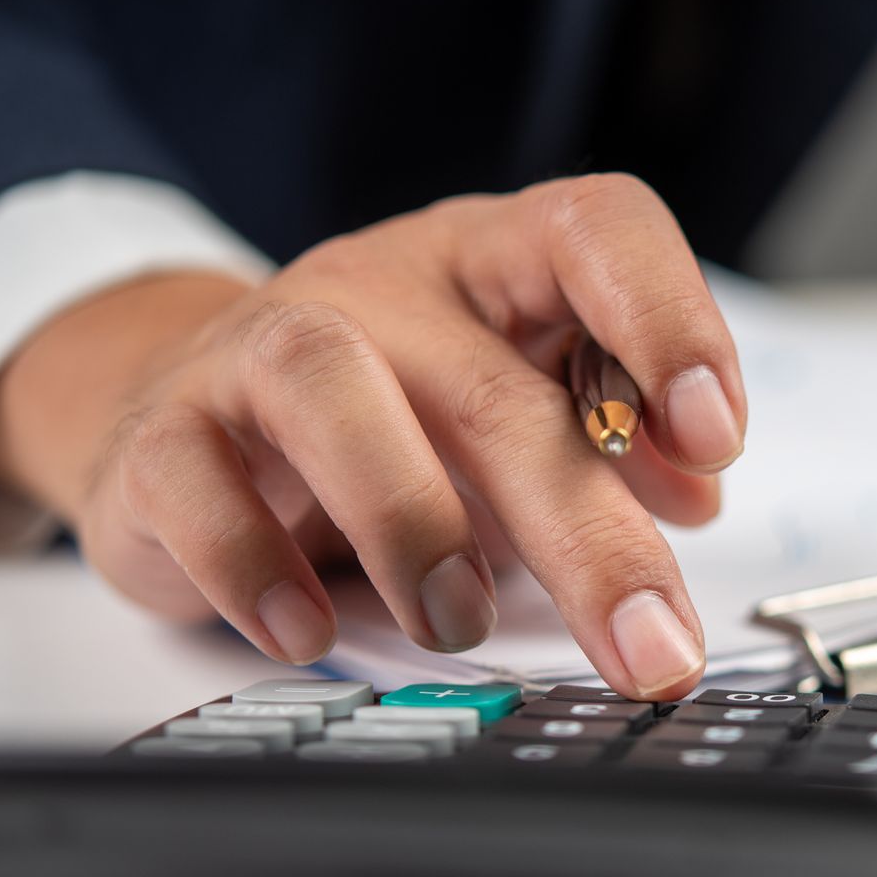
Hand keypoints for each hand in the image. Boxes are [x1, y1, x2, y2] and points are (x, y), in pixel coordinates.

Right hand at [0, 174, 746, 699]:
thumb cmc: (385, 415)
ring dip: (411, 522)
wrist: (180, 402)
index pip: (597, 232)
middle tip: (648, 644)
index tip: (715, 440)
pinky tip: (308, 630)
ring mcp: (257, 348)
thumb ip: (607, 446)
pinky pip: (197, 486)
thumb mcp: (512, 410)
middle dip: (587, 532)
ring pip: (327, 389)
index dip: (668, 321)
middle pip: (492, 386)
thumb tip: (695, 500)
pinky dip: (257, 569)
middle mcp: (381, 287)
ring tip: (459, 623)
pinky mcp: (162, 433)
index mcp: (491, 264)